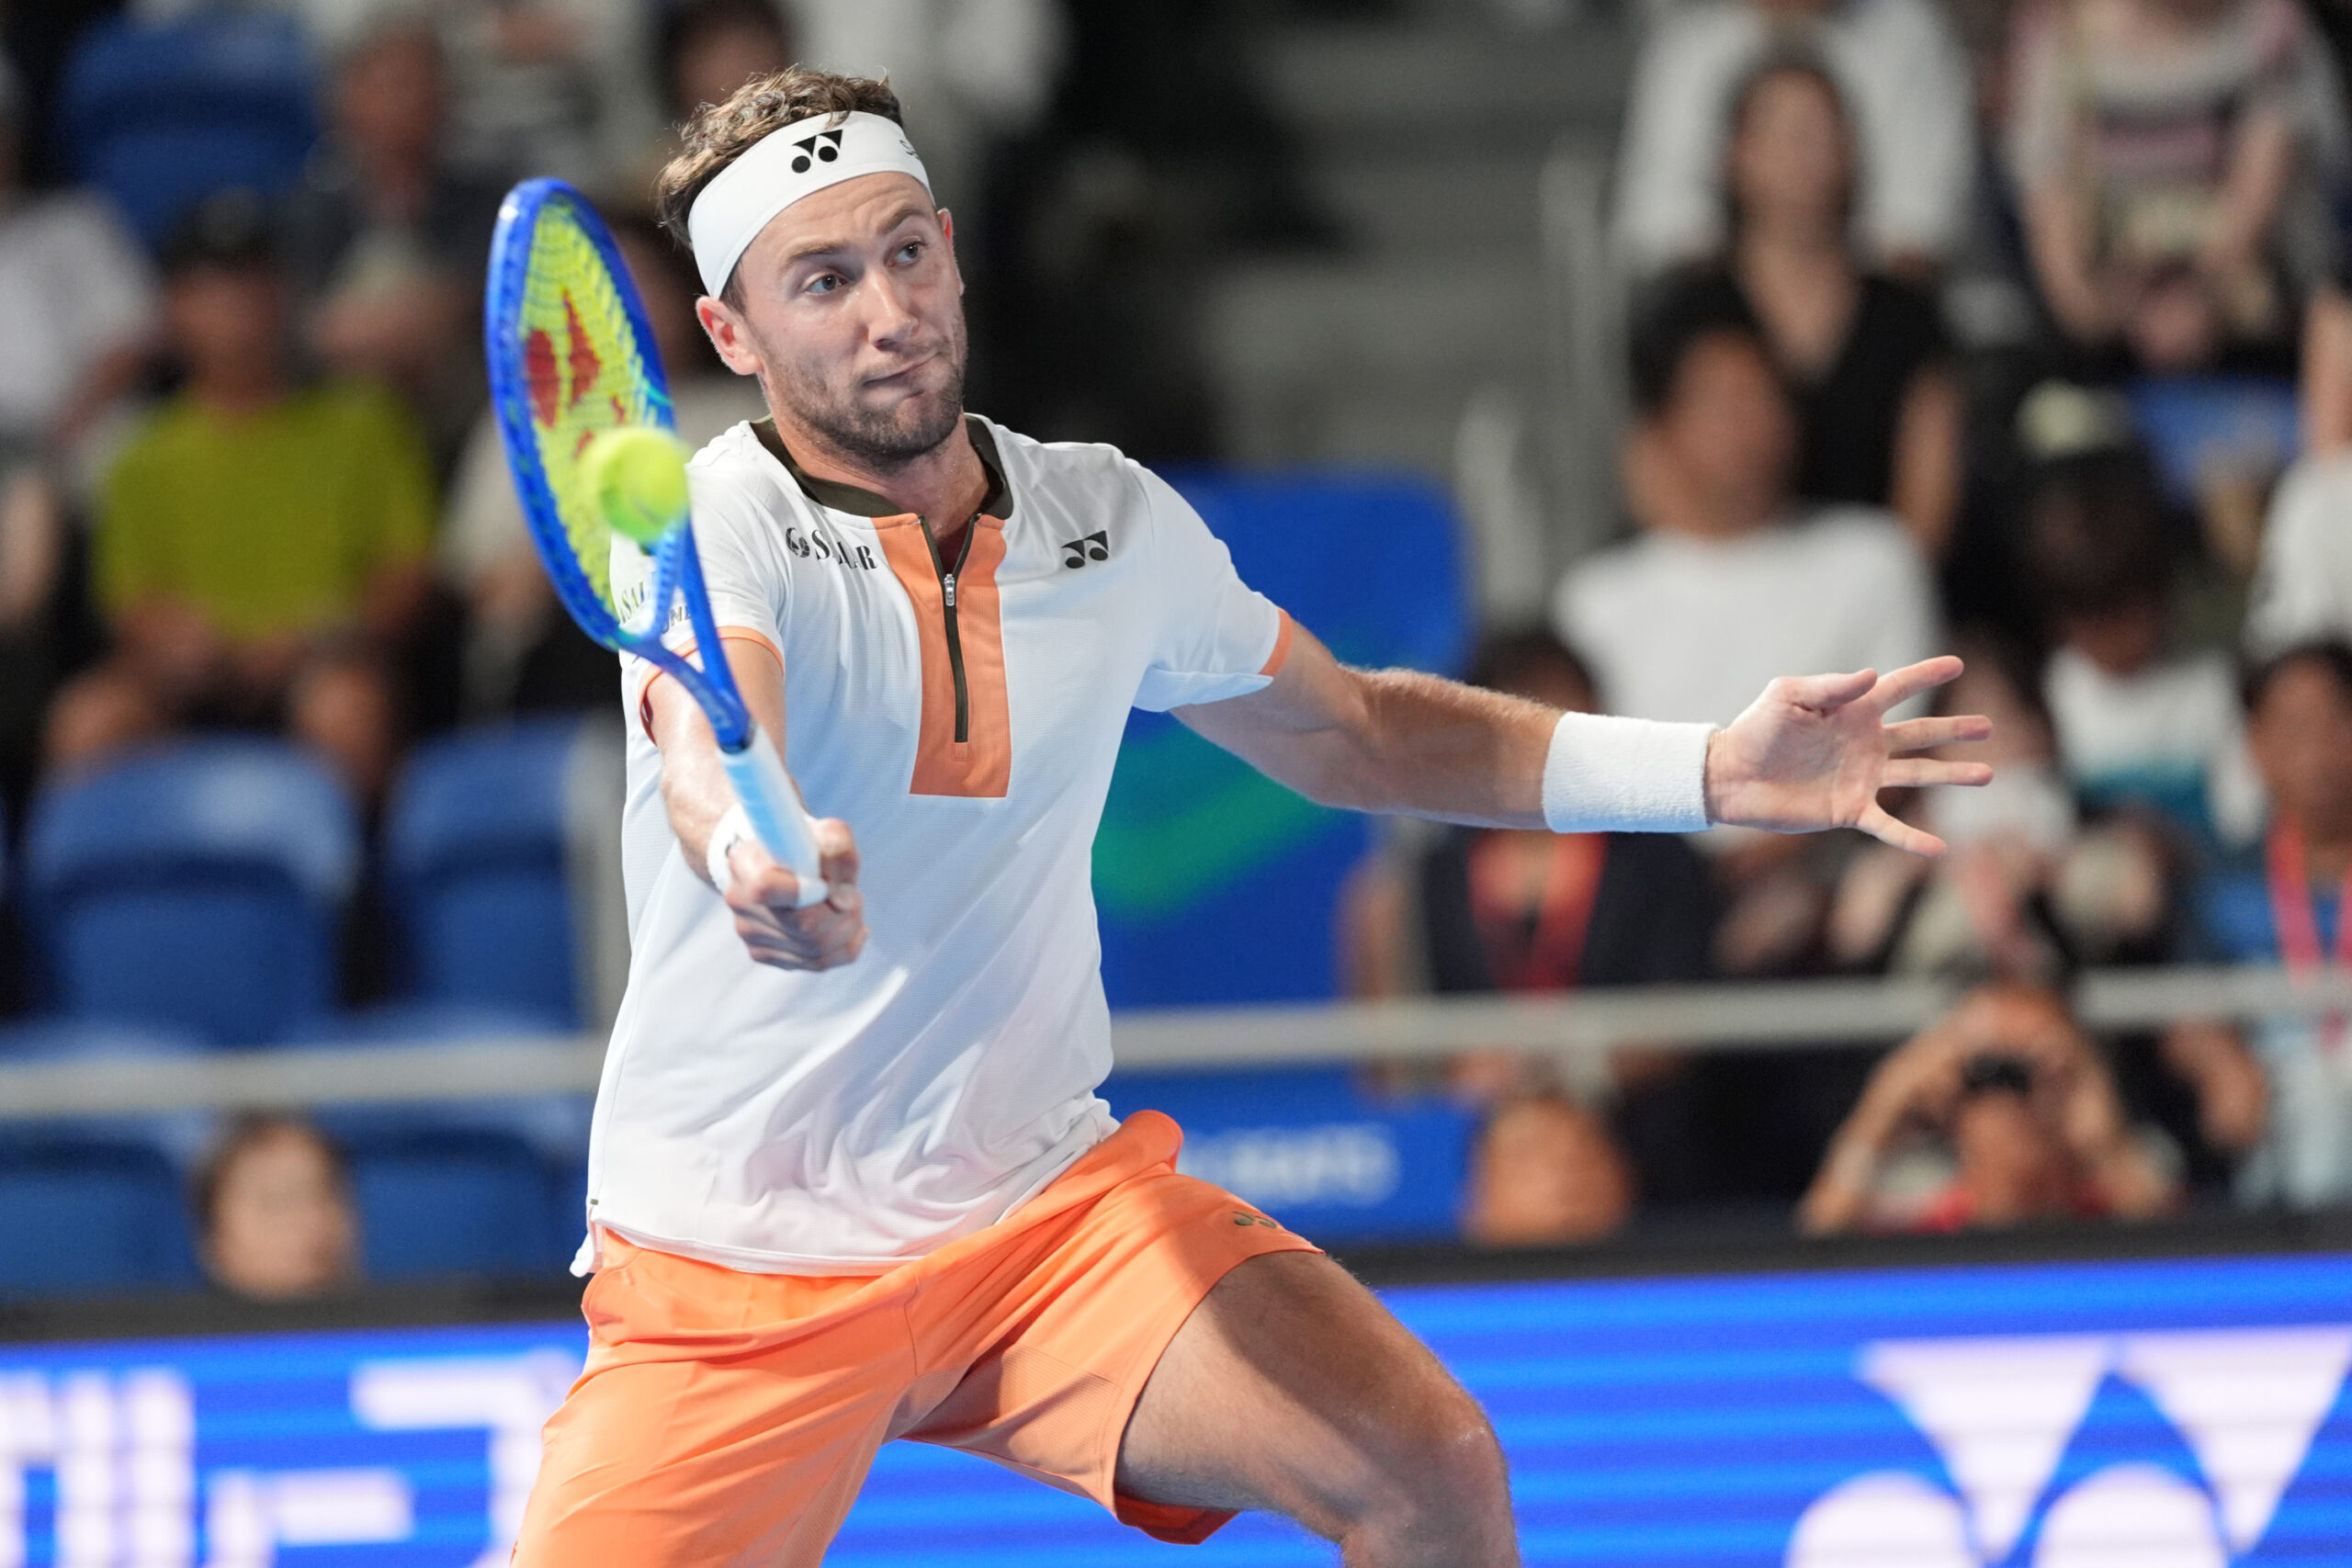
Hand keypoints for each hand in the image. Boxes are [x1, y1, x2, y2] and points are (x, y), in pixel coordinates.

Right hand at [723, 818, 866, 970]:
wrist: (783, 861)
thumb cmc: (807, 846)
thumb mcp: (829, 834)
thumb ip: (839, 854)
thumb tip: (842, 902)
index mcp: (745, 862)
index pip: (766, 888)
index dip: (805, 891)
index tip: (825, 885)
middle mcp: (739, 900)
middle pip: (804, 926)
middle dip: (842, 913)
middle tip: (852, 895)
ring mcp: (748, 932)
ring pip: (816, 950)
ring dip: (848, 928)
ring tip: (848, 906)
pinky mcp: (763, 954)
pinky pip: (818, 964)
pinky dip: (844, 946)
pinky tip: (843, 925)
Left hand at [1704, 657, 1991, 855]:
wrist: (1730, 776)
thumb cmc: (1756, 729)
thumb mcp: (1788, 696)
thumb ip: (1830, 687)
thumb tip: (1872, 676)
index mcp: (1852, 710)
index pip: (1898, 688)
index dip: (1926, 675)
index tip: (1958, 664)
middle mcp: (1865, 743)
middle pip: (1920, 733)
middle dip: (1954, 729)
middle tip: (1988, 726)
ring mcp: (1861, 777)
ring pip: (1918, 774)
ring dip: (1952, 775)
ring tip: (1987, 774)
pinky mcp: (1849, 809)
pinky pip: (1888, 825)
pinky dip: (1912, 838)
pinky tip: (1939, 848)